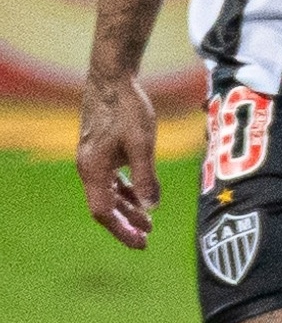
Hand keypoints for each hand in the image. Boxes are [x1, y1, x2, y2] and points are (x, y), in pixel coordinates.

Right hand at [77, 71, 161, 247]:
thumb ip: (146, 177)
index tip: (140, 243)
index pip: (103, 212)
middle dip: (126, 223)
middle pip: (105, 206)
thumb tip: (151, 208)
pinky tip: (141, 195)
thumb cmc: (127, 109)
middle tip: (146, 238)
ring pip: (109, 192)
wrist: (112, 79)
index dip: (122, 230)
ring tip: (149, 220)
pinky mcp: (100, 150)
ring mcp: (93, 159)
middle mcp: (88, 168)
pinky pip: (112, 178)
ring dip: (128, 207)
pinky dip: (126, 189)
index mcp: (93, 170)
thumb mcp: (142, 145)